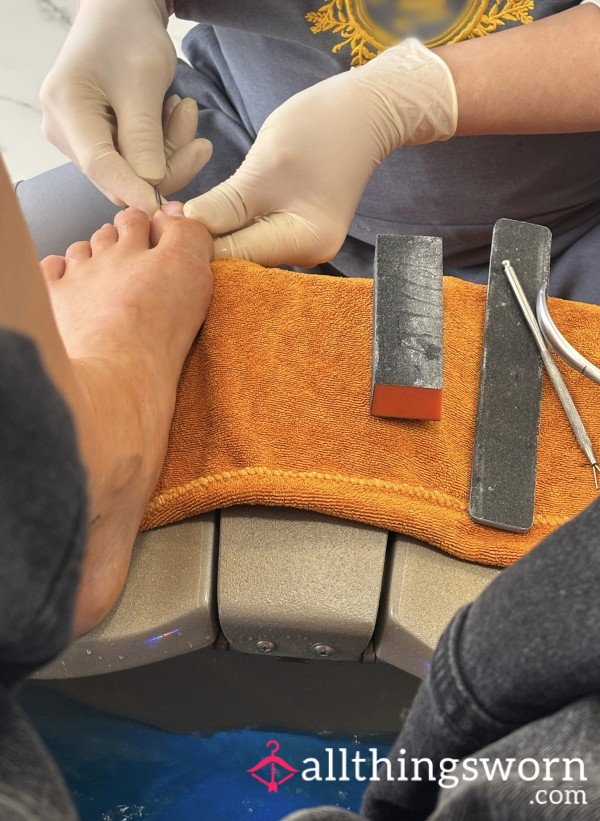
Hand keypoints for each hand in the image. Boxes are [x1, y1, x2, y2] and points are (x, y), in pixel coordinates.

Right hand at [40, 0, 211, 213]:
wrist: (122, 13)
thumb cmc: (128, 34)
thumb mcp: (144, 80)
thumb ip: (145, 136)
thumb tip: (150, 185)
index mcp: (66, 107)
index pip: (101, 166)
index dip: (134, 189)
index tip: (163, 208)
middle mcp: (64, 129)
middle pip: (118, 176)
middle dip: (164, 163)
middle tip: (195, 129)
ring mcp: (79, 138)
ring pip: (133, 171)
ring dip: (169, 150)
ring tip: (185, 109)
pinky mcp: (98, 141)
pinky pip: (136, 161)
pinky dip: (162, 145)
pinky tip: (174, 114)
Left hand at [183, 39, 457, 267]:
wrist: (364, 113)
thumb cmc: (322, 130)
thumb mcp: (265, 164)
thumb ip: (225, 203)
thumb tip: (181, 227)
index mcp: (303, 243)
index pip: (234, 256)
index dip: (193, 243)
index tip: (160, 223)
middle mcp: (305, 256)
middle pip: (238, 260)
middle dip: (201, 241)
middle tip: (163, 218)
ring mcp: (300, 246)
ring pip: (242, 249)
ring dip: (212, 232)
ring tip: (179, 213)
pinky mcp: (292, 233)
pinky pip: (251, 237)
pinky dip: (228, 225)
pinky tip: (207, 212)